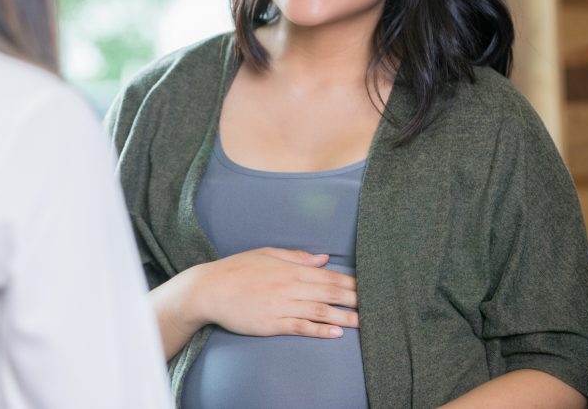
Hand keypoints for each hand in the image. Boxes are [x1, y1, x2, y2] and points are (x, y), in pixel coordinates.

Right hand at [192, 247, 357, 337]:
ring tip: (365, 322)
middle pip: (328, 292)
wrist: (209, 289)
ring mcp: (281, 305)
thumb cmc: (236, 269)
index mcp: (289, 268)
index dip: (351, 282)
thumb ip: (296, 256)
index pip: (327, 276)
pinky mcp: (272, 323)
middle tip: (378, 304)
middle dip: (355, 298)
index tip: (370, 287)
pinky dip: (319, 329)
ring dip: (344, 316)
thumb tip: (323, 258)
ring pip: (319, 310)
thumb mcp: (266, 254)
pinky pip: (300, 326)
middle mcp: (288, 286)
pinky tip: (335, 333)